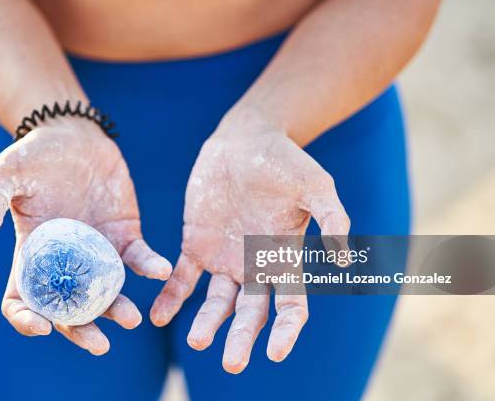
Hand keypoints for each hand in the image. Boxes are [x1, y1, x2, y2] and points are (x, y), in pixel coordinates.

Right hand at [0, 118, 171, 354]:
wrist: (73, 135)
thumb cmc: (34, 155)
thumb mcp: (6, 175)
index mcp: (33, 255)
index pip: (25, 298)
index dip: (27, 318)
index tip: (41, 327)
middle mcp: (66, 261)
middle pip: (72, 307)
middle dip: (84, 329)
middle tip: (101, 344)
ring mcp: (98, 251)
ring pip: (109, 290)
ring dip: (119, 307)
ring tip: (133, 318)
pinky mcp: (125, 234)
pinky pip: (139, 258)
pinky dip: (149, 266)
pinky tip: (161, 271)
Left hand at [150, 113, 348, 372]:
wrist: (246, 140)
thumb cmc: (286, 161)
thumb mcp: (316, 186)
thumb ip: (333, 218)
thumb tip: (344, 257)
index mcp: (284, 259)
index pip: (289, 306)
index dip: (285, 331)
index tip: (275, 353)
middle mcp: (254, 266)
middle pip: (250, 313)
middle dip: (241, 338)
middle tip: (231, 364)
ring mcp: (224, 258)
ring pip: (215, 302)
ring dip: (206, 323)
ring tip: (196, 340)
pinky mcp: (196, 244)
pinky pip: (182, 277)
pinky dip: (172, 297)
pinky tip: (159, 316)